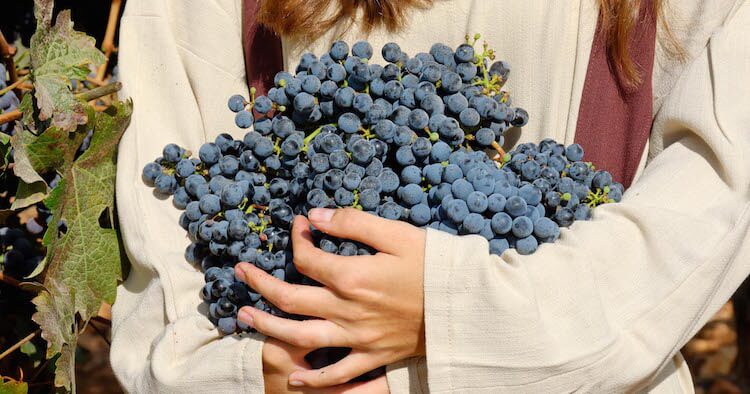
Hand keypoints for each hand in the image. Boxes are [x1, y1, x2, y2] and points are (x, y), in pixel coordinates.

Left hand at [237, 207, 425, 387]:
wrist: (465, 306)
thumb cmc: (434, 266)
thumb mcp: (397, 234)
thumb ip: (353, 223)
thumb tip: (315, 216)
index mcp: (352, 276)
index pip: (307, 258)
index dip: (296, 239)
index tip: (298, 226)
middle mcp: (347, 309)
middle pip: (290, 298)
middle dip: (259, 283)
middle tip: (239, 271)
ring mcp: (357, 337)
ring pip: (299, 336)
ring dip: (267, 327)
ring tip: (244, 318)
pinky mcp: (372, 356)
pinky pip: (335, 374)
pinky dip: (312, 379)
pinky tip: (292, 377)